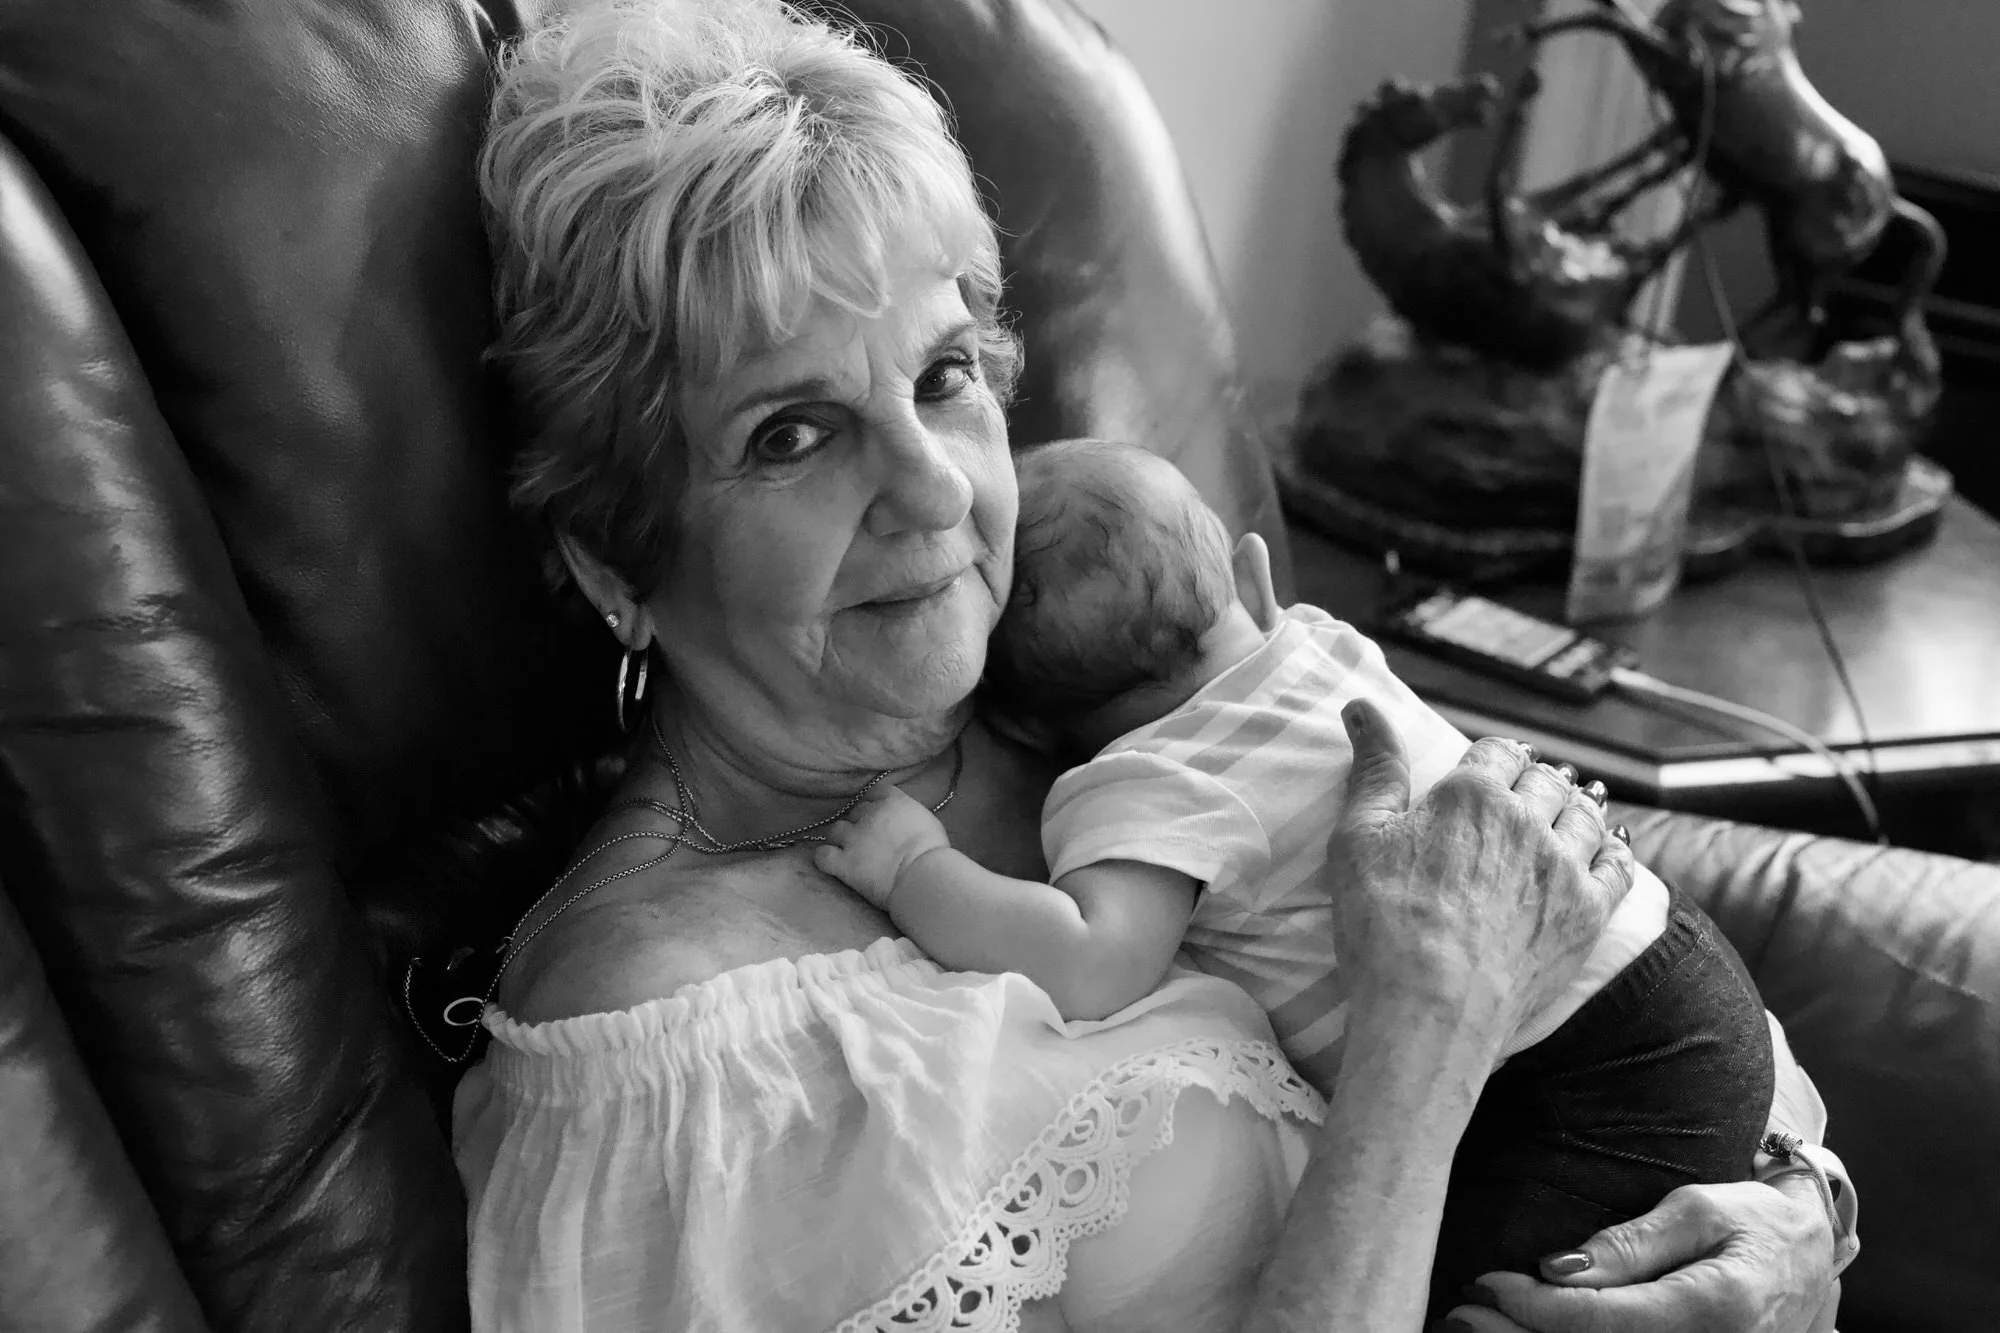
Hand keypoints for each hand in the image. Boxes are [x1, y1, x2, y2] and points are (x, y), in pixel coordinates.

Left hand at [812, 784, 950, 911]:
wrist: (922, 876)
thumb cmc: (933, 852)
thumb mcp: (928, 821)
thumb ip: (910, 816)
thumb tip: (905, 821)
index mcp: (892, 801)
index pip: (875, 792)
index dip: (876, 804)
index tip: (882, 817)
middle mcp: (869, 814)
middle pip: (856, 812)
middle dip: (860, 824)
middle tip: (870, 842)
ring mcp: (853, 838)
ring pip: (835, 830)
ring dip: (840, 839)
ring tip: (849, 852)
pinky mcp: (843, 862)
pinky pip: (822, 855)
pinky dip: (825, 858)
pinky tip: (833, 864)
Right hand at [1326, 698, 1634, 1042]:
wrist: (1432, 1008)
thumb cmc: (1382, 923)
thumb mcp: (1358, 837)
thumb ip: (1373, 768)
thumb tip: (1363, 706)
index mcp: (1472, 793)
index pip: (1497, 751)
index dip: (1492, 757)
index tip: (1486, 769)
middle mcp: (1529, 819)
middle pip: (1546, 779)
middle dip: (1534, 779)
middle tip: (1524, 791)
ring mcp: (1566, 867)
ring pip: (1587, 814)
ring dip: (1575, 806)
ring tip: (1565, 811)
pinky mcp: (1590, 913)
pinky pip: (1620, 865)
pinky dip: (1616, 847)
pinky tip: (1608, 846)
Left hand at [1443, 1178, 1838, 1331]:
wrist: (1811, 1258)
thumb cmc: (1752, 1222)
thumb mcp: (1695, 1211)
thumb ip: (1628, 1244)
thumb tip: (1556, 1269)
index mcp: (1712, 1308)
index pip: (1599, 1319)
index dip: (1532, 1307)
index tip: (1483, 1284)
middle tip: (1459, 1314)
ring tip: (1477, 1327)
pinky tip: (1529, 1332)